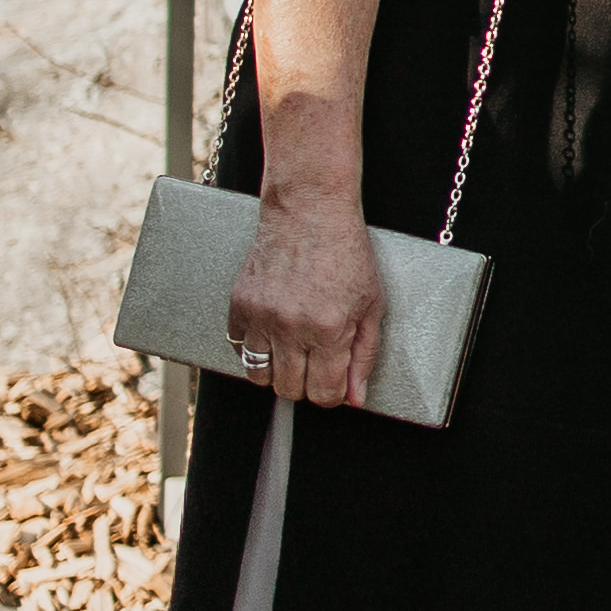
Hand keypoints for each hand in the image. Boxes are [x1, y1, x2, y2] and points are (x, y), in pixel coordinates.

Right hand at [227, 191, 383, 409]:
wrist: (310, 213)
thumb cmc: (347, 253)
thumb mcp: (372, 306)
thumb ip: (364, 356)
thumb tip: (355, 397)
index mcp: (328, 329)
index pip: (324, 392)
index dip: (332, 395)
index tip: (335, 386)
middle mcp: (291, 326)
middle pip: (289, 390)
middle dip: (306, 385)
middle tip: (317, 365)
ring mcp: (261, 316)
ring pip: (259, 375)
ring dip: (278, 371)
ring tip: (294, 351)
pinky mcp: (239, 304)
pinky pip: (238, 348)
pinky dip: (254, 348)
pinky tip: (273, 332)